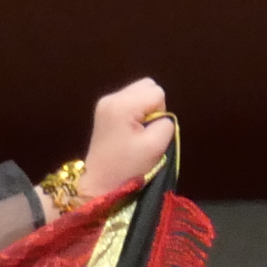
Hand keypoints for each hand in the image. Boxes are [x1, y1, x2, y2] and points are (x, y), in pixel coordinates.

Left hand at [83, 78, 175, 197]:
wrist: (100, 181)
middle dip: (152, 105)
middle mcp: (111, 97)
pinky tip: (129, 129)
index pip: (157, 93)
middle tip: (144, 129)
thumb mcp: (156, 145)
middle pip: (147, 85)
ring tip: (136, 130)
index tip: (149, 132)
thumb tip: (160, 114)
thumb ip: (165, 122)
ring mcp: (105, 102)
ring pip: (139, 91)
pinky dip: (135, 111)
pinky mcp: (104, 109)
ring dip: (144, 107)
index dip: (160, 112)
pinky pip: (130, 99)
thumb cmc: (128, 167)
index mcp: (121, 105)